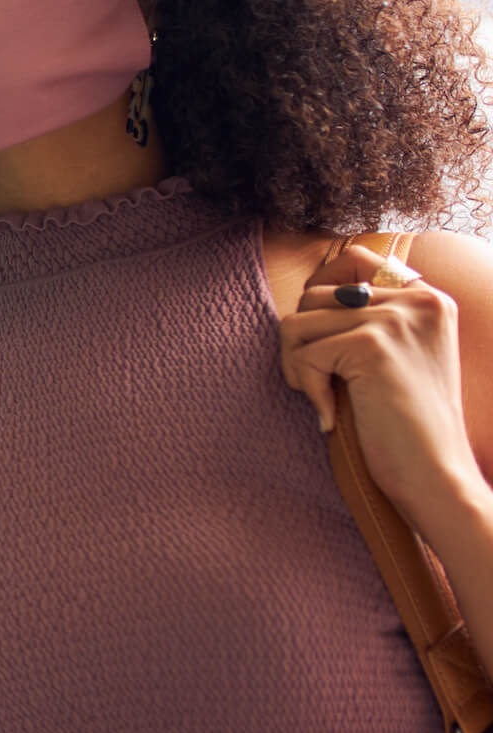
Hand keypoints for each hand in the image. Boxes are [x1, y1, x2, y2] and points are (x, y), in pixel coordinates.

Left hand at [280, 241, 481, 536]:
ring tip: (322, 397)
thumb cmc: (406, 425)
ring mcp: (396, 320)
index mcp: (428, 298)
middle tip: (315, 382)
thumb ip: (367, 320)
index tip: (315, 332)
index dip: (320, 286)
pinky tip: (329, 416)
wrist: (436, 474)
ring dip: (296, 365)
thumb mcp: (396, 357)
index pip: (356, 258)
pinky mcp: (372, 346)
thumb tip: (306, 292)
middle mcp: (417, 300)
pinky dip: (307, 389)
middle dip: (300, 340)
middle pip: (313, 294)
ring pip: (297, 323)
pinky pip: (304, 354)